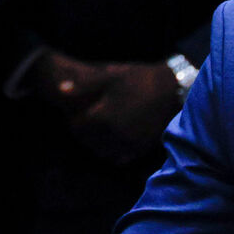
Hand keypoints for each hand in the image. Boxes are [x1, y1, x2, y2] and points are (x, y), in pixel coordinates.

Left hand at [26, 49, 181, 165]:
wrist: (173, 90)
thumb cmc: (139, 79)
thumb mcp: (110, 76)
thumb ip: (84, 85)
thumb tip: (60, 90)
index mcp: (103, 117)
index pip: (77, 127)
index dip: (74, 119)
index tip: (78, 112)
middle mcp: (115, 135)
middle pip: (88, 142)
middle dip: (84, 132)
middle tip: (89, 121)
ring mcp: (129, 144)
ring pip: (102, 152)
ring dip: (97, 144)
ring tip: (101, 131)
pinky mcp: (142, 149)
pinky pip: (120, 157)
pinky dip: (113, 151)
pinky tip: (116, 138)